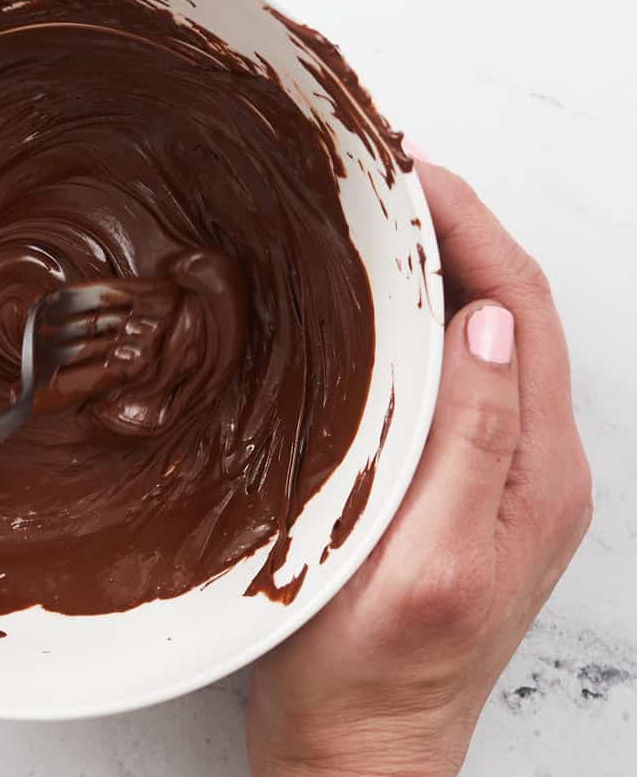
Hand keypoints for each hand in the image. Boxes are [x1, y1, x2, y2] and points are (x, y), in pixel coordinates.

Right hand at [246, 159, 592, 775]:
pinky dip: (408, 324)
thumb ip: (469, 443)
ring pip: (472, 338)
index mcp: (533, 472)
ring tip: (371, 226)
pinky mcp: (449, 487)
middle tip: (382, 181)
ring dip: (431, 271)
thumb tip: (480, 325)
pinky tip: (363, 315)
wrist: (360, 748)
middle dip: (453, 231)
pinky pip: (442, 377)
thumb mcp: (424, 559)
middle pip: (503, 310)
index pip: (516, 309)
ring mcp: (490, 476)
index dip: (469, 228)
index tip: (409, 173)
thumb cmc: (375, 673)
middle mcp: (525, 464)